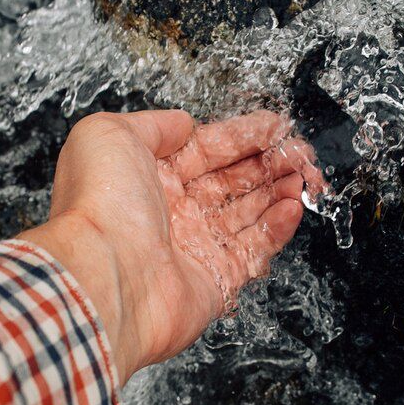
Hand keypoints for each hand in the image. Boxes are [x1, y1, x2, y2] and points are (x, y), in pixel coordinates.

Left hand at [19, 110, 321, 382]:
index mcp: (145, 176)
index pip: (206, 149)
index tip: (274, 126)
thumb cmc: (99, 204)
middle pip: (231, 180)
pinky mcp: (214, 282)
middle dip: (268, 162)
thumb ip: (152, 124)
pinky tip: (293, 206)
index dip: (242, 136)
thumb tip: (180, 123)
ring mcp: (192, 247)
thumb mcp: (109, 134)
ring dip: (278, 191)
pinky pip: (255, 250)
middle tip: (298, 151)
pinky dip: (278, 228)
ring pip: (247, 213)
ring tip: (303, 175)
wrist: (105, 275)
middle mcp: (169, 212)